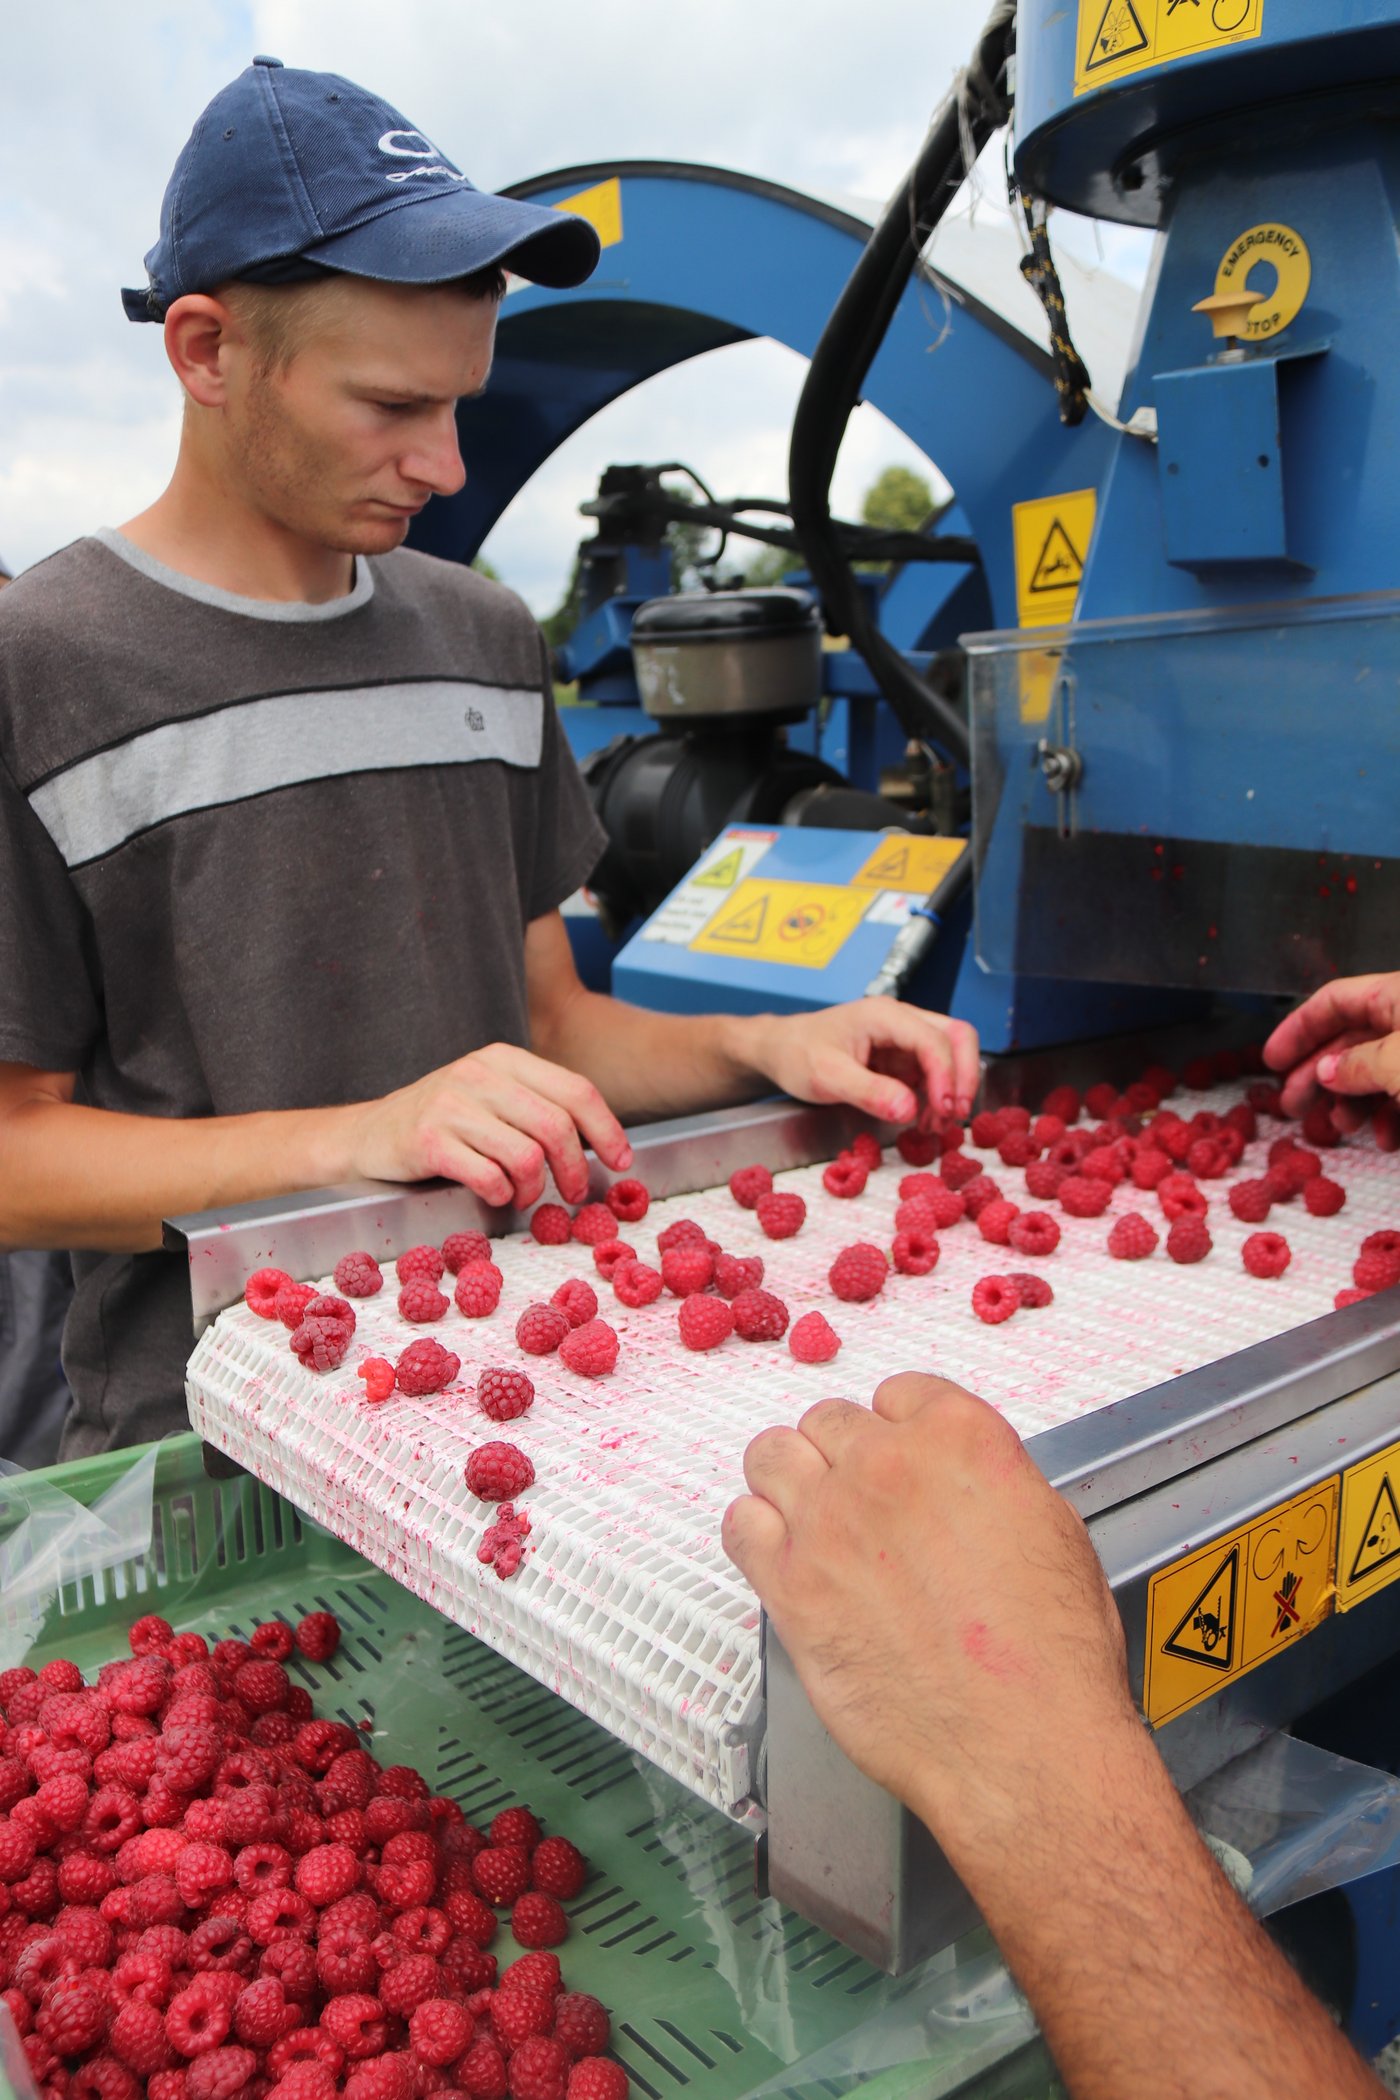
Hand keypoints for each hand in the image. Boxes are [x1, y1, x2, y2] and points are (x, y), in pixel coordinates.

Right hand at [345, 1042, 632, 1209]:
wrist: (367, 1135)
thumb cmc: (441, 1121)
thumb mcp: (491, 1097)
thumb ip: (537, 1108)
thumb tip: (600, 1144)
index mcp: (504, 1059)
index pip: (576, 1090)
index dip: (607, 1130)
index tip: (620, 1161)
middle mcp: (480, 1073)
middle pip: (557, 1126)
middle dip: (576, 1169)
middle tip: (575, 1194)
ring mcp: (451, 1105)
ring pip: (526, 1156)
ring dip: (534, 1188)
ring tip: (524, 1195)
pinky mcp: (429, 1140)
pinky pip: (489, 1177)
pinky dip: (501, 1195)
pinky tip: (495, 1194)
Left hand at [722, 1375, 1135, 1860]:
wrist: (1024, 1744)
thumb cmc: (1051, 1659)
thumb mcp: (1052, 1532)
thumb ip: (992, 1485)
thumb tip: (965, 1487)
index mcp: (959, 1439)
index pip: (899, 1393)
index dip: (897, 1426)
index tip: (897, 1451)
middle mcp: (885, 1466)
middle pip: (830, 1422)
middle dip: (842, 1455)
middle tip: (856, 1495)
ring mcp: (829, 1521)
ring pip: (772, 1455)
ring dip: (788, 1478)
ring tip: (804, 1511)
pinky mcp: (790, 1584)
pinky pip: (740, 1525)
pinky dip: (754, 1532)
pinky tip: (776, 1552)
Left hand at [753, 997, 979, 1127]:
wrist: (780, 1050)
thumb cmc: (797, 1054)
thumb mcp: (826, 1076)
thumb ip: (868, 1092)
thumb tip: (909, 1110)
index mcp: (884, 1016)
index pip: (934, 1040)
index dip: (947, 1075)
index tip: (945, 1110)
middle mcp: (901, 1021)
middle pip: (957, 1037)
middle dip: (963, 1077)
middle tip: (954, 1115)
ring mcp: (904, 1040)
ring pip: (952, 1056)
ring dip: (952, 1091)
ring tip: (936, 1125)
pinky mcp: (903, 1059)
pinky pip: (934, 1074)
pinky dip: (938, 1098)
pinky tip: (925, 1120)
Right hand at [1264, 972, 1399, 1150]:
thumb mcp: (1399, 1064)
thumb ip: (1358, 1065)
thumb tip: (1327, 1071)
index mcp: (1399, 995)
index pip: (1334, 1000)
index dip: (1297, 1029)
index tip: (1270, 1061)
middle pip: (1353, 1038)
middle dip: (1320, 1075)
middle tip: (1292, 1106)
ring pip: (1379, 1070)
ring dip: (1354, 1101)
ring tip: (1342, 1127)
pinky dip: (1391, 1115)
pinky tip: (1385, 1140)